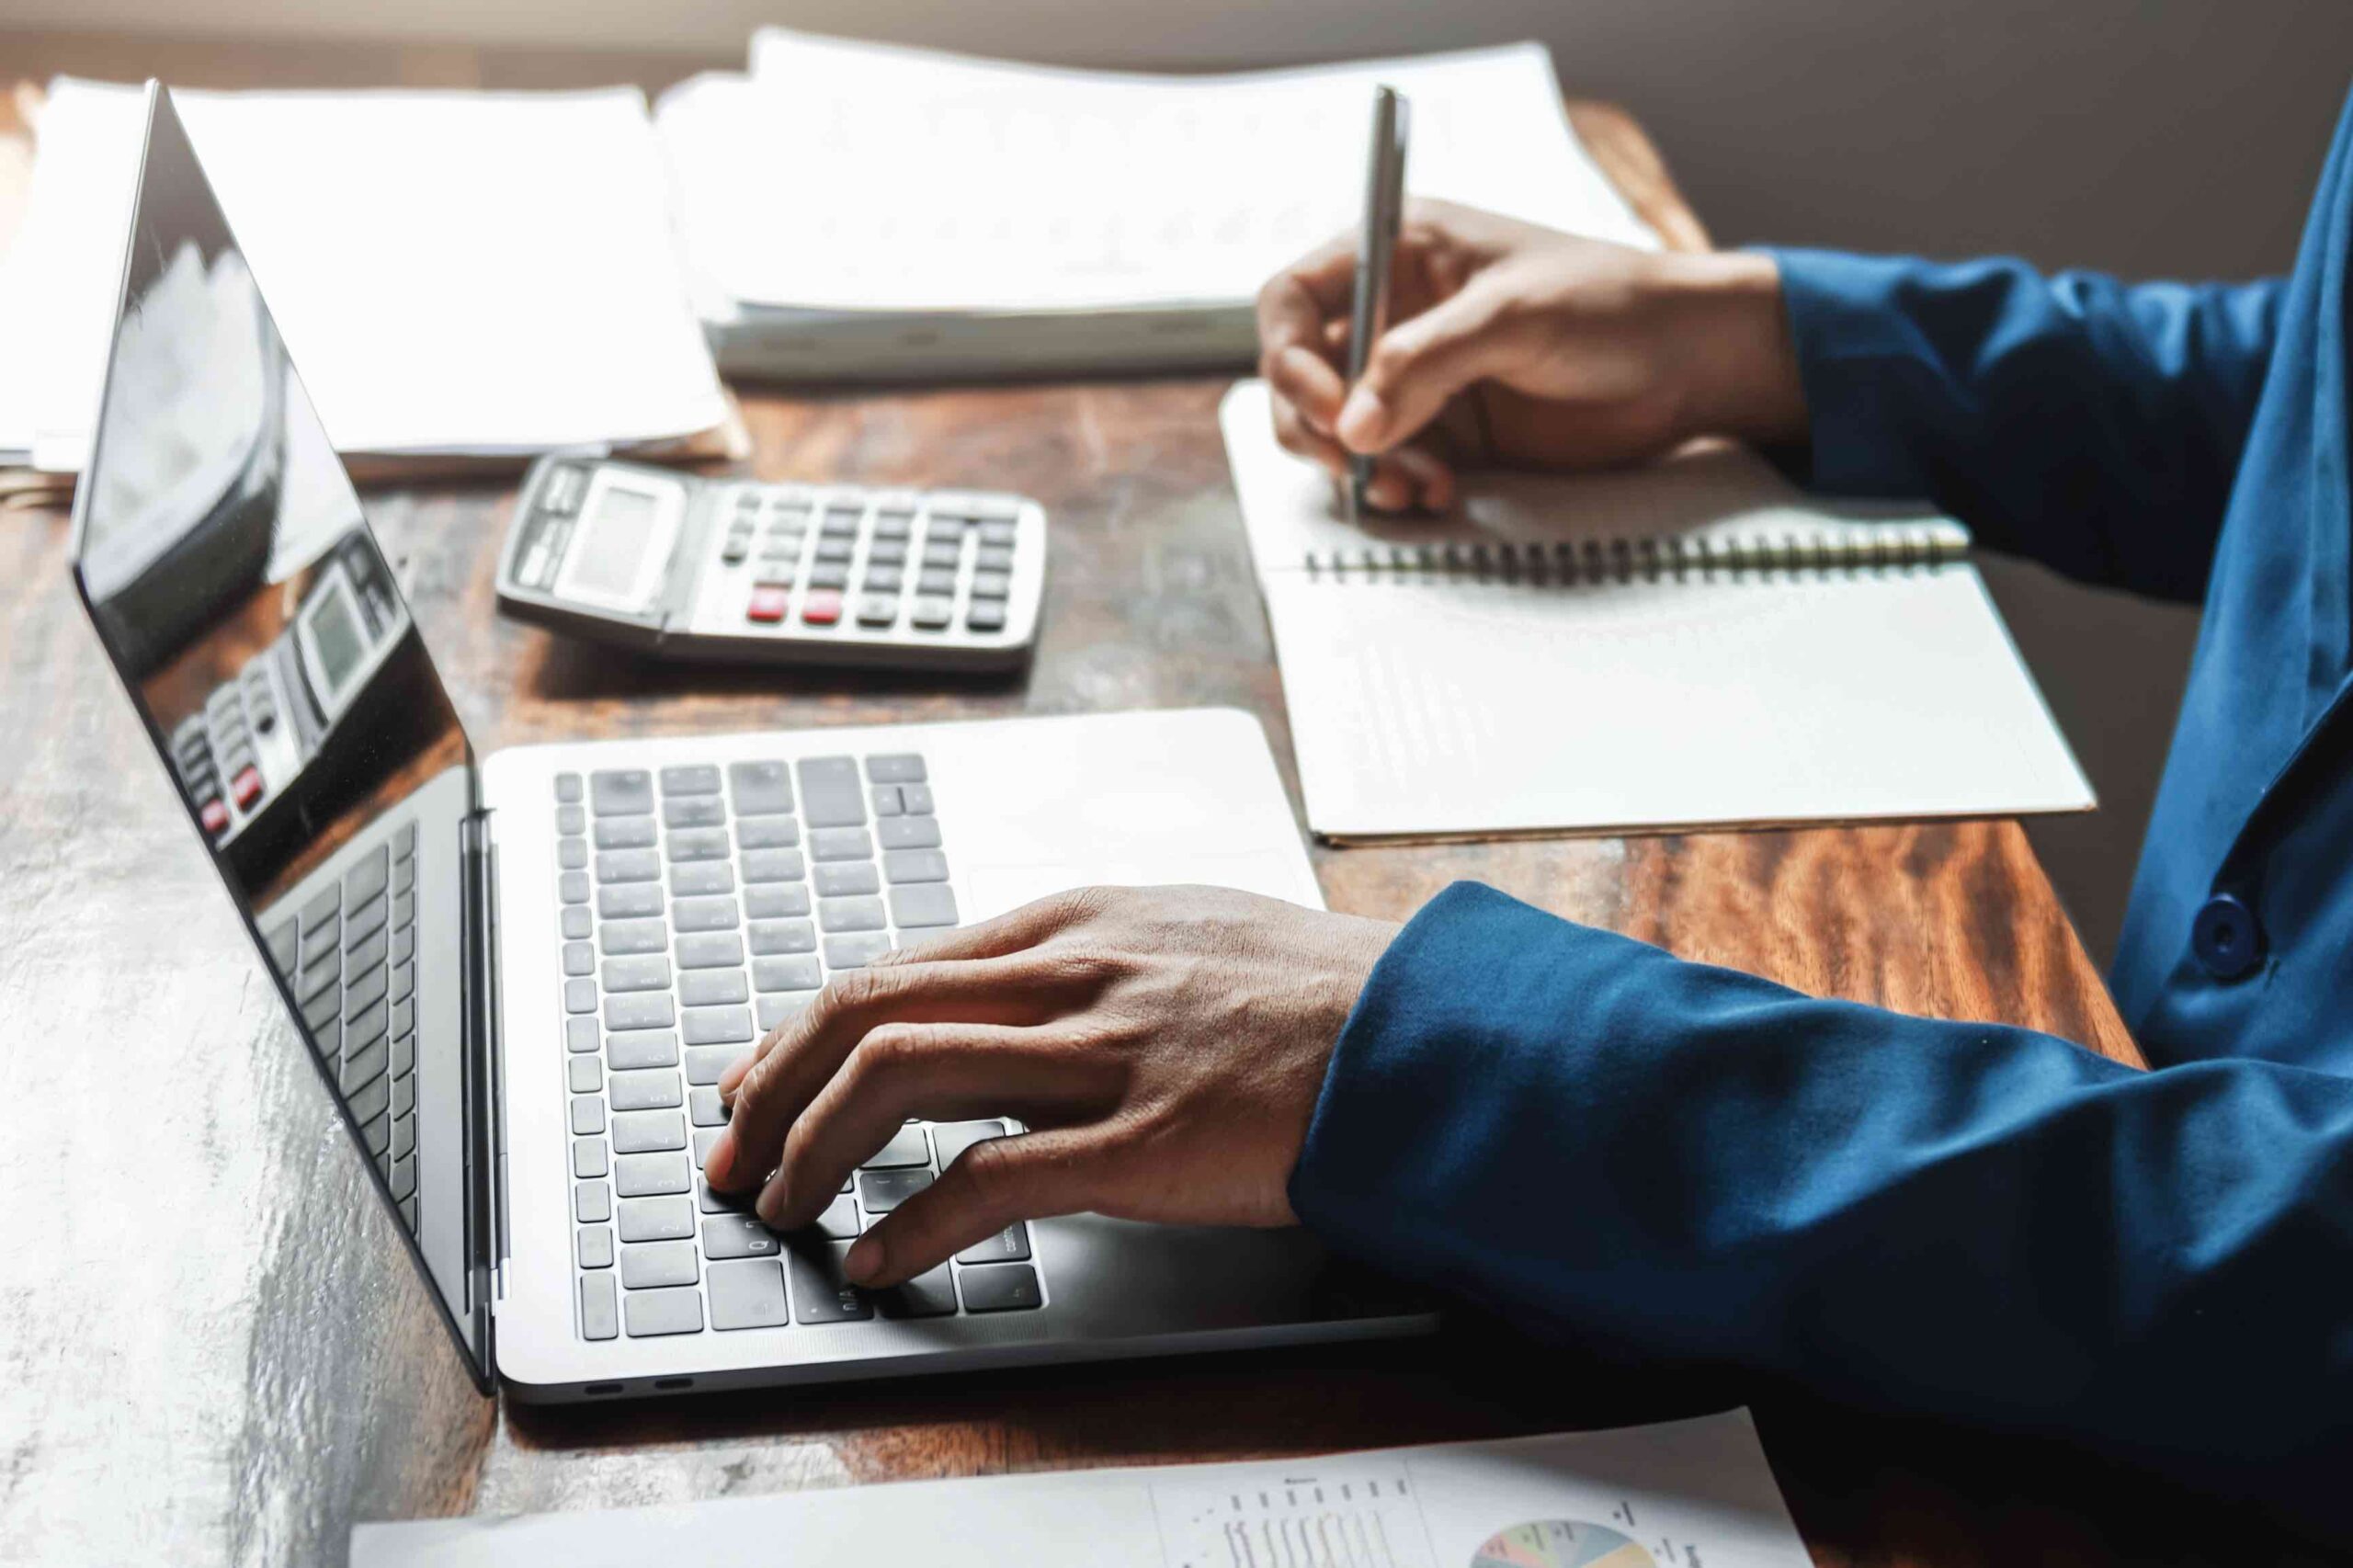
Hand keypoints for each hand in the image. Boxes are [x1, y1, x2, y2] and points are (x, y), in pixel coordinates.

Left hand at [701, 886, 1397, 1287]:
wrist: (1425, 1033)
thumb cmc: (1313, 991)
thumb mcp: (1180, 933)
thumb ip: (1084, 960)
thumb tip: (996, 1002)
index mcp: (1074, 922)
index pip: (892, 966)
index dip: (800, 1032)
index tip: (756, 1082)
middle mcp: (1073, 971)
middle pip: (864, 1009)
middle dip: (770, 1087)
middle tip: (732, 1154)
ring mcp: (1105, 1052)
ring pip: (898, 1075)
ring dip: (811, 1147)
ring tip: (780, 1205)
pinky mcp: (1144, 1141)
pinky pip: (987, 1179)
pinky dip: (909, 1224)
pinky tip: (880, 1261)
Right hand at [1255, 198, 1806, 510]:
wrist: (1691, 364)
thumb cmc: (1615, 305)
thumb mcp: (1515, 315)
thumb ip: (1425, 363)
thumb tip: (1351, 427)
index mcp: (1400, 253)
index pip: (1292, 298)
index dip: (1288, 355)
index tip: (1330, 407)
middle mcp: (1396, 314)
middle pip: (1299, 374)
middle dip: (1315, 426)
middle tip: (1358, 462)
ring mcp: (1416, 378)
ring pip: (1334, 431)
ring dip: (1356, 467)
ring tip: (1410, 486)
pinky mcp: (1445, 433)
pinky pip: (1385, 467)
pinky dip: (1396, 487)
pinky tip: (1440, 493)